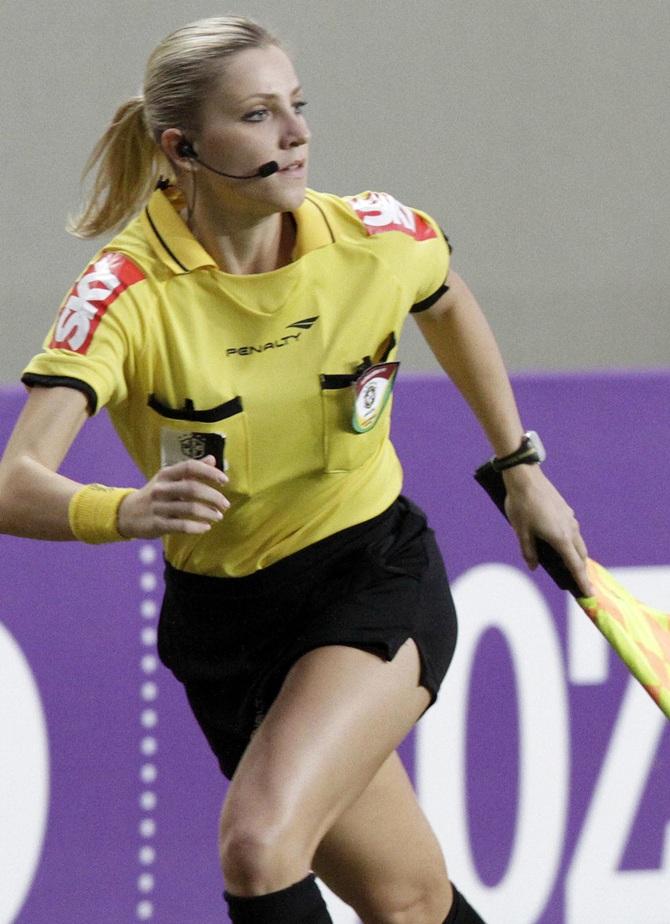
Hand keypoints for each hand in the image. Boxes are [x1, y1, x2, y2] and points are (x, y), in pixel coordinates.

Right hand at [117, 455, 229, 538]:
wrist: (126, 514)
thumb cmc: (155, 494)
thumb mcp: (168, 479)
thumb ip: (191, 470)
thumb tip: (212, 459)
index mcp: (166, 474)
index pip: (190, 467)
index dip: (209, 472)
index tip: (225, 480)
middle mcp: (161, 489)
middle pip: (192, 488)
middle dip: (213, 496)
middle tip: (225, 504)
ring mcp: (158, 507)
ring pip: (189, 508)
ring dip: (208, 513)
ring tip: (218, 516)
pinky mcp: (157, 524)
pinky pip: (181, 526)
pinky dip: (197, 527)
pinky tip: (206, 527)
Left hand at [502, 465, 592, 595]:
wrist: (525, 478)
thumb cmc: (521, 506)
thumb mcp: (521, 532)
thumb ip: (528, 552)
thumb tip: (534, 567)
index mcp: (560, 538)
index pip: (575, 566)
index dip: (582, 581)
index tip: (589, 594)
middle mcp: (570, 529)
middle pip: (580, 556)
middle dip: (581, 571)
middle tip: (580, 584)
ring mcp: (570, 519)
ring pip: (578, 543)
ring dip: (577, 556)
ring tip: (572, 566)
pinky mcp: (566, 510)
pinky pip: (573, 531)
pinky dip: (572, 543)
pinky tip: (562, 544)